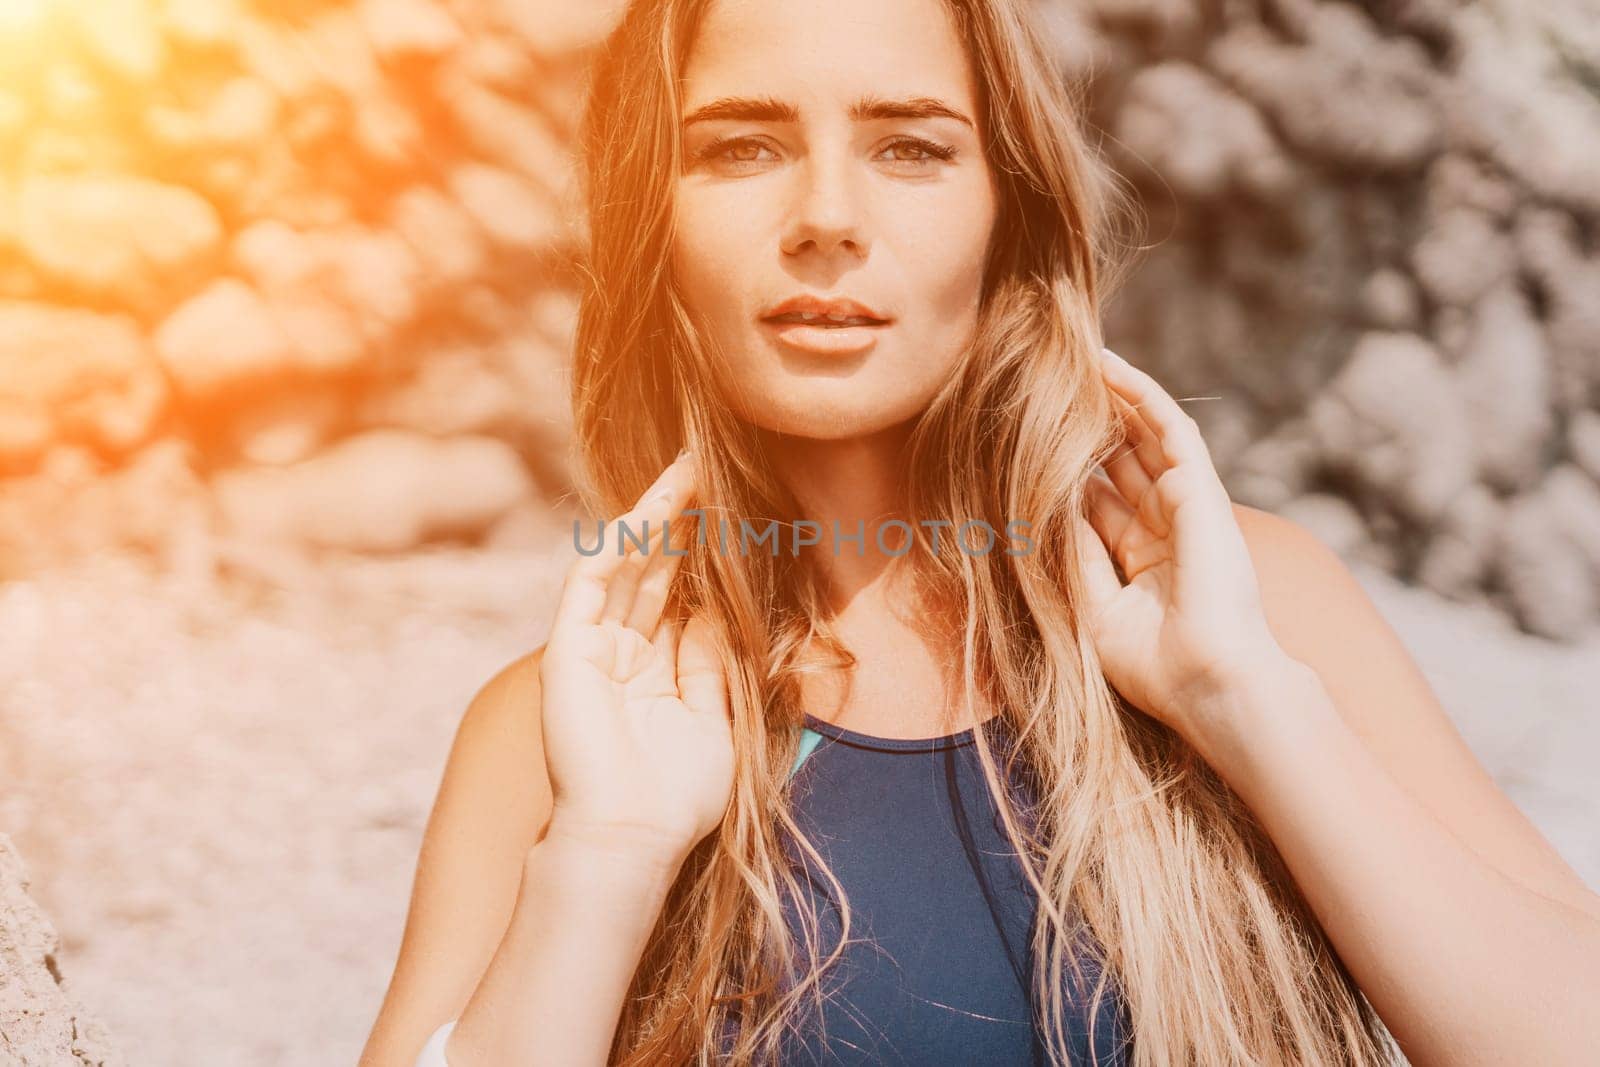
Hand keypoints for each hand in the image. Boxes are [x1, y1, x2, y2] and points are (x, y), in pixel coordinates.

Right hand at [538, 450, 735, 867]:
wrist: (630, 837)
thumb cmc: (675, 799)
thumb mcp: (712, 723)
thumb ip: (708, 666)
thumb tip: (709, 612)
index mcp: (651, 675)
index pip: (672, 598)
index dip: (696, 555)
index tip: (727, 515)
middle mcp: (619, 656)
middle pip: (648, 572)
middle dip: (676, 522)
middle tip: (704, 471)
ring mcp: (590, 651)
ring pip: (621, 566)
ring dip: (651, 518)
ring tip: (685, 473)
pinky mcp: (568, 650)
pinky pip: (591, 583)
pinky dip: (617, 543)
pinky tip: (649, 511)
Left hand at [1076, 348, 1285, 744]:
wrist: (1210, 683)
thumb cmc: (1156, 665)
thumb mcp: (1095, 609)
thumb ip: (1076, 556)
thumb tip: (1046, 508)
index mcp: (1142, 562)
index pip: (1100, 503)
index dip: (1068, 472)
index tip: (1024, 442)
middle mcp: (1165, 528)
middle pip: (1122, 462)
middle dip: (1090, 425)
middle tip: (1048, 386)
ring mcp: (1186, 506)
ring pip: (1145, 436)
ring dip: (1113, 397)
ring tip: (1077, 358)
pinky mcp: (1201, 490)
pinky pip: (1169, 428)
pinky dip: (1141, 394)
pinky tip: (1110, 366)